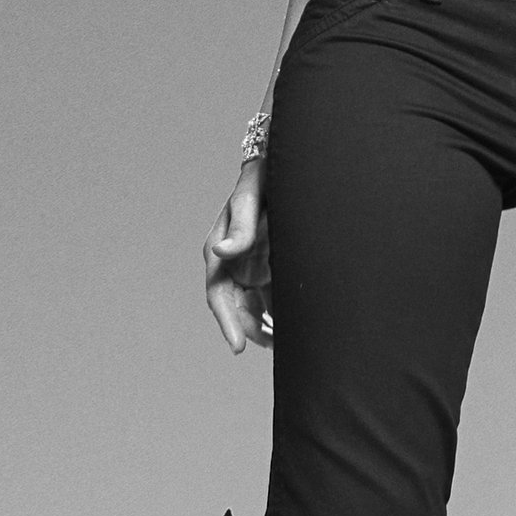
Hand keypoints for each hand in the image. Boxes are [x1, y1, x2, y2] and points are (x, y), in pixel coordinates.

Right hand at [205, 164, 273, 356]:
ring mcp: (252, 266)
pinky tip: (296, 330)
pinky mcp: (271, 265)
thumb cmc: (262, 181)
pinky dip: (280, 313)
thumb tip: (220, 252)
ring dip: (265, 327)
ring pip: (255, 306)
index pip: (219, 295)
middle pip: (237, 307)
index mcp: (220, 251)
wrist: (284, 166)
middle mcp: (233, 263)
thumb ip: (241, 228)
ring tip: (286, 348)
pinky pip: (273, 296)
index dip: (227, 322)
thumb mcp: (250, 201)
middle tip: (273, 350)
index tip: (239, 346)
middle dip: (250, 330)